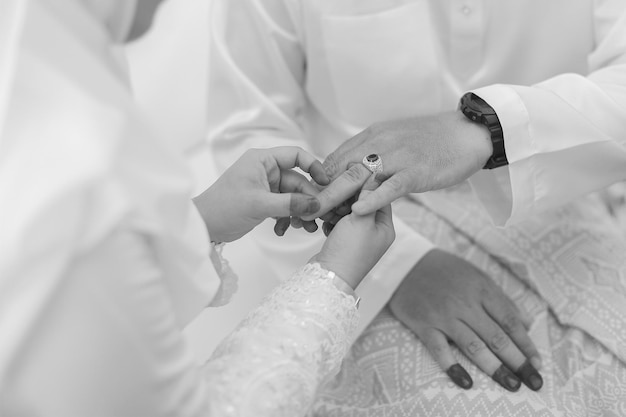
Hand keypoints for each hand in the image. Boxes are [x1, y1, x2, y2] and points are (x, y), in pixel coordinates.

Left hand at [193, 147, 328, 242]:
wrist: (203, 226)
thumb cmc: (224, 208)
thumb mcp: (260, 205)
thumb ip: (291, 204)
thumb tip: (317, 205)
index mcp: (262, 160)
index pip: (296, 155)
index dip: (314, 167)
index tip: (326, 183)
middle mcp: (265, 170)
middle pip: (298, 180)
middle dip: (308, 200)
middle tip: (316, 217)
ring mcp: (265, 186)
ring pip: (293, 196)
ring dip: (300, 212)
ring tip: (305, 228)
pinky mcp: (264, 201)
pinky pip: (284, 206)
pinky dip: (287, 218)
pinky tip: (284, 230)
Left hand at [311, 111, 492, 217]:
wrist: (467, 133)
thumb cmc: (431, 139)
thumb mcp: (394, 139)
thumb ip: (372, 152)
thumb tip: (352, 169)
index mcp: (371, 137)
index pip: (336, 159)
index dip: (319, 180)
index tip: (307, 198)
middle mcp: (379, 144)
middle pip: (340, 168)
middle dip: (319, 190)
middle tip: (301, 210)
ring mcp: (397, 157)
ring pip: (359, 177)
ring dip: (336, 197)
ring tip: (317, 215)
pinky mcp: (415, 171)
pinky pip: (390, 186)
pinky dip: (372, 198)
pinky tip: (357, 211)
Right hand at [311, 176, 394, 288]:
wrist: (328, 277)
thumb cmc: (349, 251)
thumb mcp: (362, 219)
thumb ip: (368, 196)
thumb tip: (375, 174)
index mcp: (385, 228)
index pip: (379, 197)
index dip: (365, 186)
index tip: (351, 176)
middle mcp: (374, 233)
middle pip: (362, 205)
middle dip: (347, 199)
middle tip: (336, 195)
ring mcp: (358, 239)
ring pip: (347, 213)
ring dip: (336, 210)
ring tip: (329, 212)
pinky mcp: (343, 243)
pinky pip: (337, 224)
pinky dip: (330, 221)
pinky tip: (324, 223)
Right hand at [389, 249, 542, 391]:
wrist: (405, 264)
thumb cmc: (446, 271)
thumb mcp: (477, 276)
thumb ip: (501, 299)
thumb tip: (527, 323)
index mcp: (481, 289)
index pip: (510, 321)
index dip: (526, 344)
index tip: (537, 363)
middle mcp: (465, 303)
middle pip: (496, 337)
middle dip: (517, 361)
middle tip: (533, 381)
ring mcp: (444, 315)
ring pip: (473, 345)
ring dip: (494, 367)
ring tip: (511, 384)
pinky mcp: (424, 325)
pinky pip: (440, 350)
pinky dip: (453, 366)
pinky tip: (466, 381)